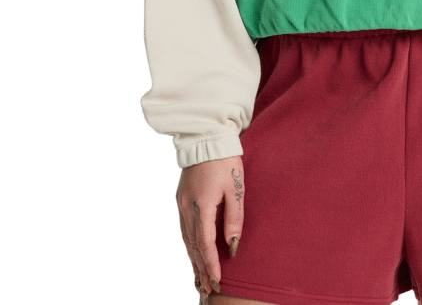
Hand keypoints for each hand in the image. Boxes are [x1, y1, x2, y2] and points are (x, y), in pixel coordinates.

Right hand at [175, 156, 243, 299]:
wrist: (206, 138)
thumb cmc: (226, 160)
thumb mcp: (236, 187)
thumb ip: (234, 216)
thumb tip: (232, 245)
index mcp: (201, 204)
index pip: (205, 243)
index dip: (211, 264)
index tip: (218, 281)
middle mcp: (186, 207)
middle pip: (193, 246)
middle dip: (201, 269)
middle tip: (209, 289)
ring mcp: (180, 203)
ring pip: (186, 239)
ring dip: (193, 260)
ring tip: (199, 279)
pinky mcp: (180, 199)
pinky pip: (183, 229)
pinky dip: (189, 245)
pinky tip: (193, 254)